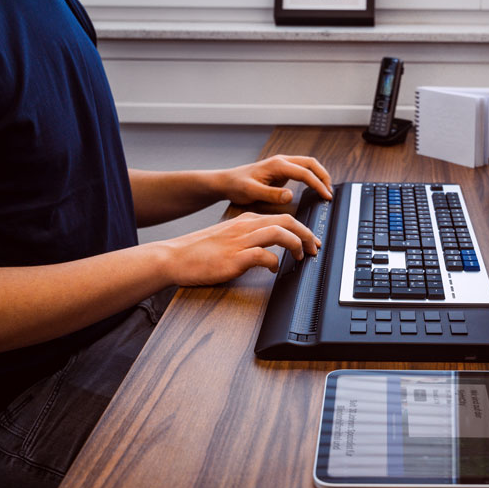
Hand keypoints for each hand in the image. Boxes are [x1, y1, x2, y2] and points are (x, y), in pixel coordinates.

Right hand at [160, 212, 319, 285]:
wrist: (173, 257)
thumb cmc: (199, 251)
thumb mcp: (229, 237)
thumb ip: (250, 238)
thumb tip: (270, 251)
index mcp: (246, 220)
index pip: (282, 217)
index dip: (302, 229)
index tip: (311, 241)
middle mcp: (246, 227)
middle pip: (287, 221)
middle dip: (307, 234)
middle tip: (314, 248)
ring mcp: (240, 241)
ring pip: (279, 233)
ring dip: (296, 245)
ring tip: (302, 257)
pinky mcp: (234, 258)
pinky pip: (263, 256)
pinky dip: (275, 262)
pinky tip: (274, 270)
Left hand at [218, 154, 332, 205]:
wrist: (228, 181)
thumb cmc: (237, 185)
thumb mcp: (252, 192)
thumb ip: (272, 194)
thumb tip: (291, 195)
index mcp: (277, 165)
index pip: (305, 173)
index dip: (318, 185)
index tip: (326, 196)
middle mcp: (282, 161)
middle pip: (311, 163)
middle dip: (324, 176)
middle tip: (330, 192)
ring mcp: (282, 164)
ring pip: (308, 165)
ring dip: (319, 175)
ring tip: (326, 190)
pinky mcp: (282, 170)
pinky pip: (302, 170)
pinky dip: (312, 177)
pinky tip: (315, 187)